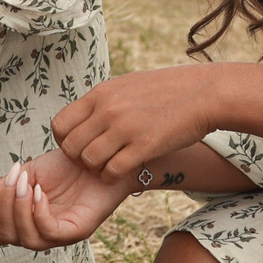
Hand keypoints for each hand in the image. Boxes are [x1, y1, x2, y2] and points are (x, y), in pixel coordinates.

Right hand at [0, 148, 136, 249]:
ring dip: (19, 208)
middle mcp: (38, 233)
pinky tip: (40, 192)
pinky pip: (49, 232)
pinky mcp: (76, 232)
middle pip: (5, 237)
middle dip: (2, 206)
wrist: (97, 155)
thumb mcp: (24, 174)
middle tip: (13, 177)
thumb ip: (0, 191)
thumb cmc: (64, 166)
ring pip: (26, 239)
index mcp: (23, 222)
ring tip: (25, 182)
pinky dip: (38, 212)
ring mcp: (58, 236)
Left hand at [51, 66, 231, 177]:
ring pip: (88, 160)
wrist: (203, 93)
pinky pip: (112, 171)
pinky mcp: (144, 145)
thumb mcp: (126, 85)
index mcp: (100, 94)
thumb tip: (83, 116)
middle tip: (94, 161)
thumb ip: (102, 101)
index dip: (64, 141)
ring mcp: (125, 127)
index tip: (79, 146)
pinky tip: (122, 172)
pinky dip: (112, 177)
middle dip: (78, 160)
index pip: (59, 125)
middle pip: (70, 146)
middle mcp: (108, 109)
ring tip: (109, 166)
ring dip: (96, 169)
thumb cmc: (166, 90)